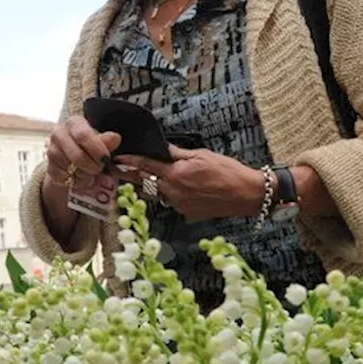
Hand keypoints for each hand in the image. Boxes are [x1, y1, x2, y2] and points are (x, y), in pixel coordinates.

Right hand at [44, 116, 122, 192]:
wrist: (75, 159)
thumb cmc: (90, 147)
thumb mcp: (101, 142)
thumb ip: (107, 142)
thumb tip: (115, 138)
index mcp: (74, 123)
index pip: (83, 135)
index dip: (96, 149)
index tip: (106, 159)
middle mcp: (58, 134)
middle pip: (77, 156)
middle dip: (92, 166)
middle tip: (100, 169)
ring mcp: (52, 150)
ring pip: (70, 169)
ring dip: (84, 175)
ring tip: (90, 173)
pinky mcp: (49, 167)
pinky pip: (63, 178)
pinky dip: (75, 181)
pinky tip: (80, 177)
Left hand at [116, 145, 264, 221]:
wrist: (246, 194)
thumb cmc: (228, 171)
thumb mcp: (202, 155)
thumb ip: (178, 154)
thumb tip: (163, 149)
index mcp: (176, 173)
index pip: (145, 166)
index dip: (129, 162)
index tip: (116, 159)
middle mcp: (173, 191)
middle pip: (144, 183)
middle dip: (131, 176)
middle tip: (117, 171)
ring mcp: (178, 205)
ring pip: (156, 194)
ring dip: (149, 187)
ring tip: (142, 179)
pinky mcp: (186, 214)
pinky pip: (171, 203)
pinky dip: (169, 195)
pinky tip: (177, 189)